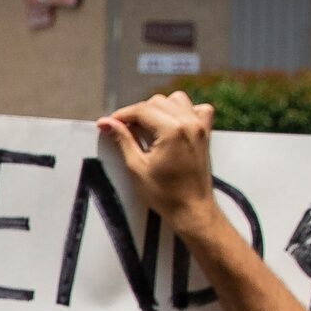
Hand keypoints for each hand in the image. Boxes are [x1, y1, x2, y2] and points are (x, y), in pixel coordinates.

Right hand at [96, 91, 219, 232]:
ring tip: (147, 126)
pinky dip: (184, 111)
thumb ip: (122, 140)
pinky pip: (198, 109)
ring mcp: (200, 127)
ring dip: (159, 108)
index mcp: (172, 131)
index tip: (109, 123)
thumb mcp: (136, 167)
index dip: (122, 115)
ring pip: (176, 100)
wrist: (192, 209)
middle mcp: (189, 123)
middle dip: (138, 112)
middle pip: (157, 102)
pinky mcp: (205, 133)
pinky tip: (172, 124)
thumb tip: (106, 123)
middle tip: (125, 129)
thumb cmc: (165, 194)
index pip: (142, 110)